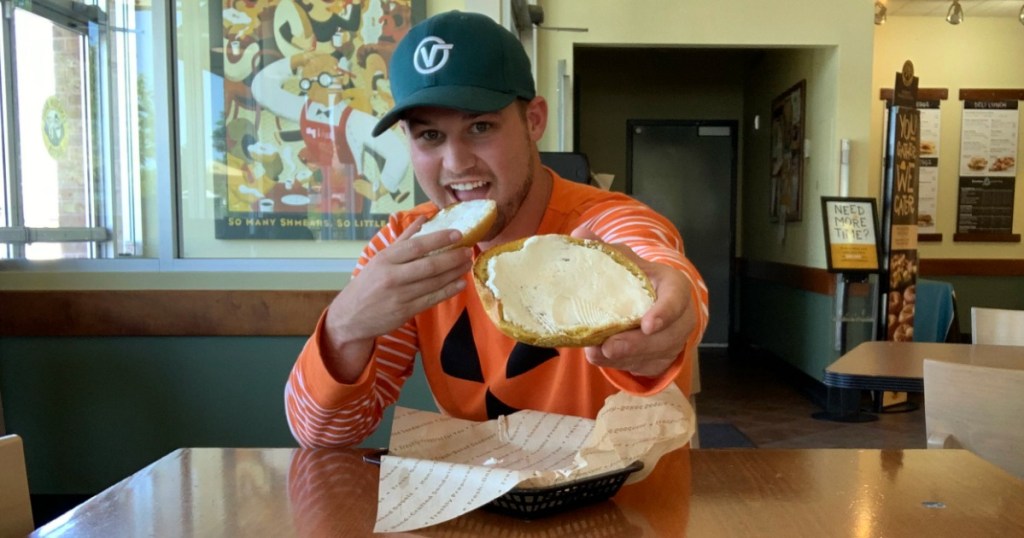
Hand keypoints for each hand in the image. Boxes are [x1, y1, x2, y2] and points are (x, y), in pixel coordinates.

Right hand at [323, 220, 473, 381]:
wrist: (350, 317)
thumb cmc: (368, 284)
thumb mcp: (380, 259)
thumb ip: (403, 239)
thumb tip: (423, 218)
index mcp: (385, 259)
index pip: (416, 246)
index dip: (439, 239)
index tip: (458, 234)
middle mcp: (392, 276)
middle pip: (429, 265)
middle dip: (452, 257)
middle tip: (468, 251)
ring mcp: (400, 295)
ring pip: (433, 282)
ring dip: (454, 273)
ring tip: (467, 264)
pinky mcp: (405, 311)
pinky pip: (432, 299)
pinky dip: (448, 291)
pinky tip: (460, 284)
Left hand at [571, 227, 697, 377]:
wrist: (651, 301)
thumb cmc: (637, 278)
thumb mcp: (624, 260)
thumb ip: (604, 249)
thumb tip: (579, 234)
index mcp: (674, 286)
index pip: (676, 299)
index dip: (664, 313)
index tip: (647, 325)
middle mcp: (681, 317)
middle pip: (666, 337)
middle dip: (636, 345)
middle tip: (609, 347)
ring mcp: (673, 341)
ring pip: (653, 356)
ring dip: (624, 358)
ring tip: (596, 353)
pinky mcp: (661, 360)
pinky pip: (644, 367)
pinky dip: (622, 365)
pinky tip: (602, 359)